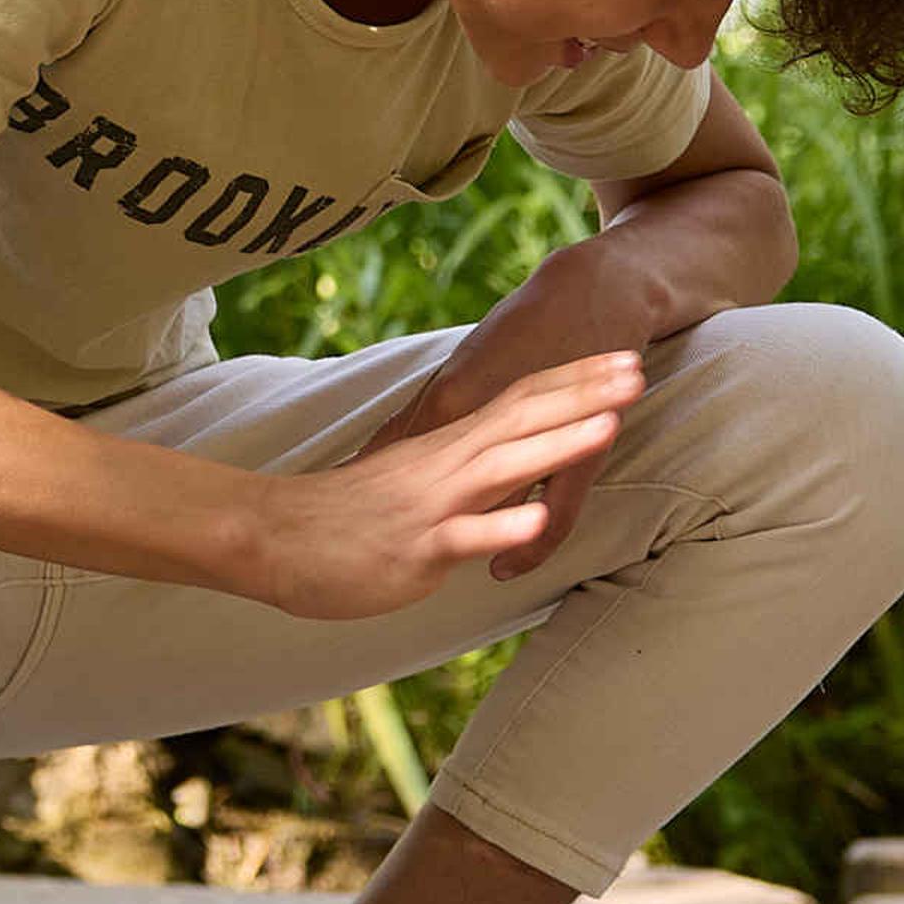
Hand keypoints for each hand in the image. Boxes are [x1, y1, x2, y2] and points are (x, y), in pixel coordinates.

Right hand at [248, 351, 643, 619]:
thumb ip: (464, 474)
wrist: (266, 534)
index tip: (624, 357)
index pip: (522, 399)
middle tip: (638, 367)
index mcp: (449, 445)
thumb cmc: (344, 516)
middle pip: (524, 418)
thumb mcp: (419, 484)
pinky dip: (499, 528)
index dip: (575, 378)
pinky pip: (461, 535)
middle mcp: (445, 464)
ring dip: (557, 444)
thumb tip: (509, 473)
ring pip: (502, 466)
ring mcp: (431, 502)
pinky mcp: (413, 546)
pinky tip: (536, 525)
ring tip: (610, 426)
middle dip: (584, 396)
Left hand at [353, 250, 647, 579]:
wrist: (599, 287)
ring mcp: (533, 431)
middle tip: (347, 561)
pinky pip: (554, 507)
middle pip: (431, 476)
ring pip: (491, 495)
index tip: (328, 513)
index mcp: (455, 394)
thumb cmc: (538, 322)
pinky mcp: (582, 442)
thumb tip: (391, 445)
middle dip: (391, 517)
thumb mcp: (477, 359)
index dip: (365, 480)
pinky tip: (505, 568)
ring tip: (418, 568)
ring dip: (461, 530)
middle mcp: (484, 415)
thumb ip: (436, 406)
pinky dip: (528, 539)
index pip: (400, 446)